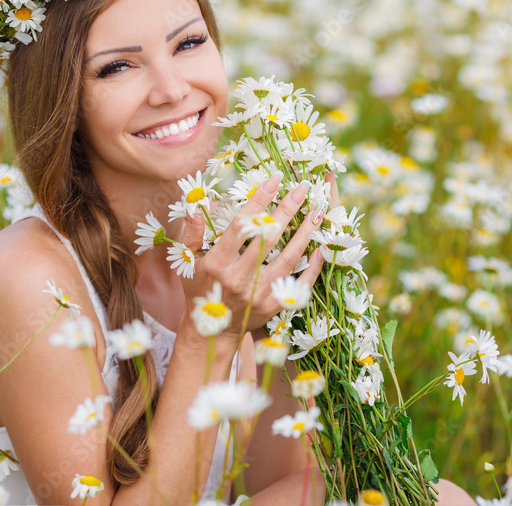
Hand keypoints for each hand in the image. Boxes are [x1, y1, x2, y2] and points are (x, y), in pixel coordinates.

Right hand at [179, 172, 328, 340]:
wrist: (210, 332)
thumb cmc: (200, 289)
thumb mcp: (188, 262)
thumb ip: (192, 234)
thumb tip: (198, 206)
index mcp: (216, 264)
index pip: (241, 226)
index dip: (259, 200)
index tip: (275, 179)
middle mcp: (237, 279)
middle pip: (267, 238)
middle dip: (287, 209)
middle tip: (303, 187)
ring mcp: (257, 295)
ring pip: (287, 258)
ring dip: (305, 233)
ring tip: (319, 210)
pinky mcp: (273, 307)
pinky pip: (298, 284)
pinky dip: (313, 267)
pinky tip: (323, 247)